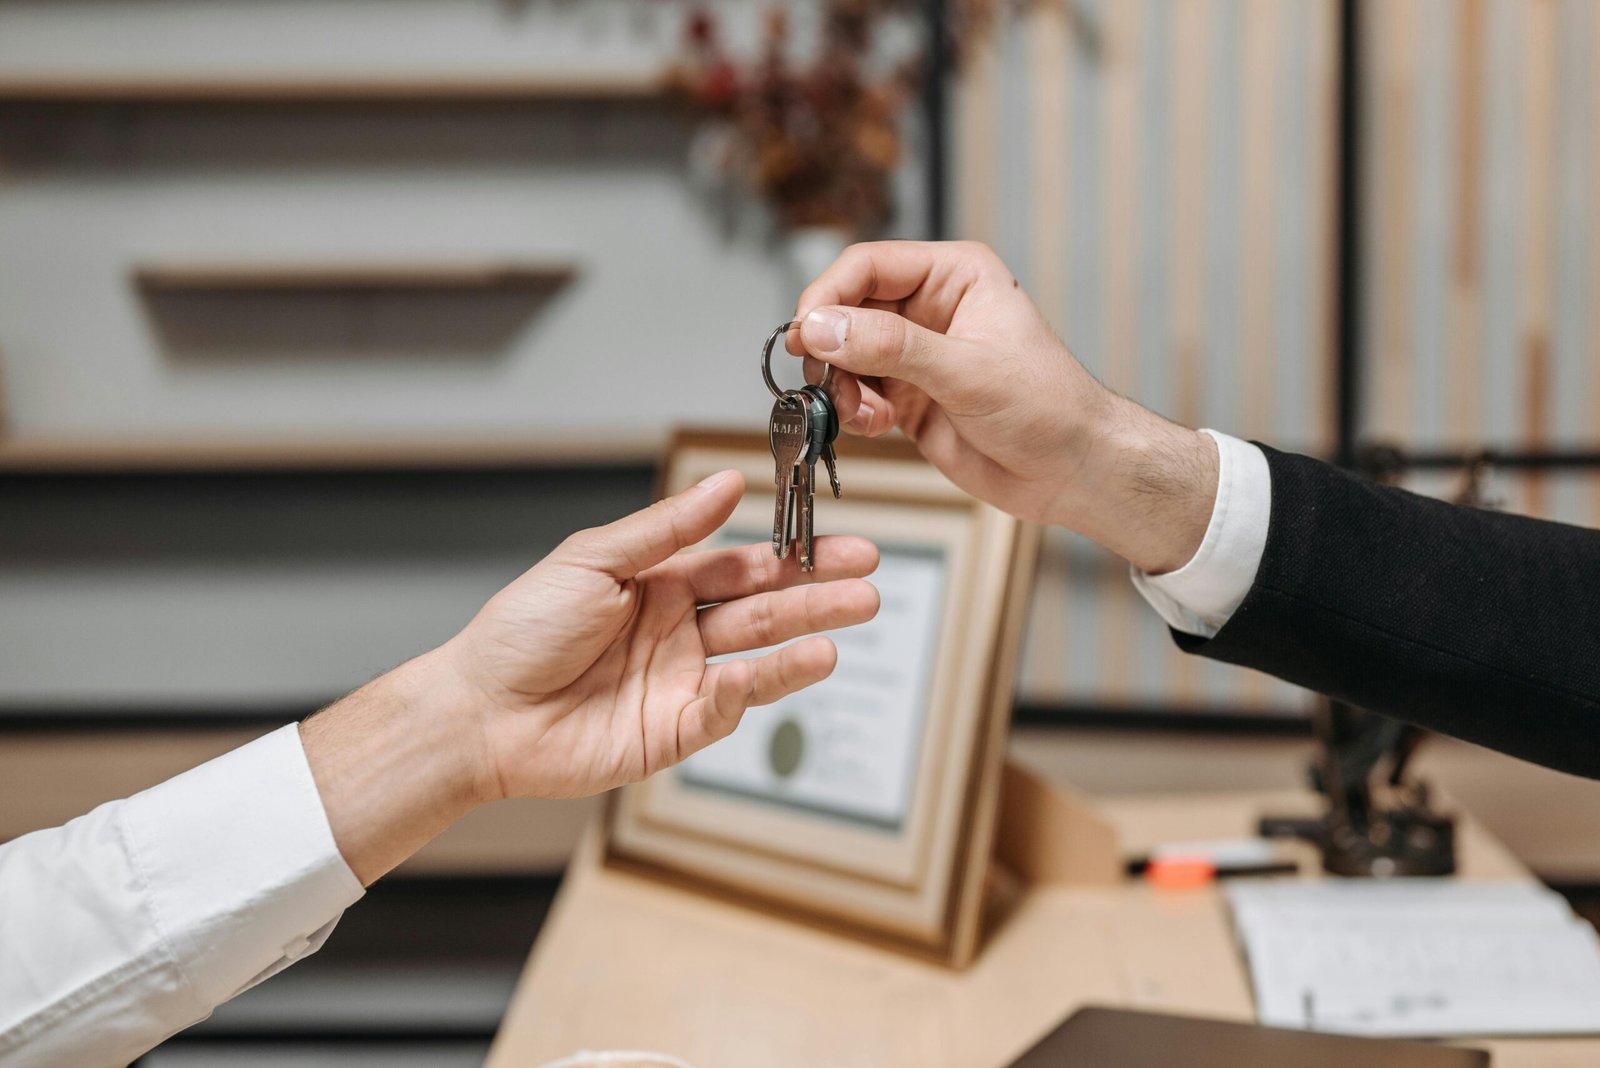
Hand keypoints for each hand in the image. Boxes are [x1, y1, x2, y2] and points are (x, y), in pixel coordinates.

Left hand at [302, 470, 878, 882]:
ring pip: (757, 658)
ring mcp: (679, 683)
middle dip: (817, 595)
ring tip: (851, 620)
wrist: (481, 711)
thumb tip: (726, 483)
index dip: (792, 556)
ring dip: (805, 640)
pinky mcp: (673, 732)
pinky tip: (788, 664)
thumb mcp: (594, 560)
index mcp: (661, 586)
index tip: (842, 544)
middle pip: (762, 610)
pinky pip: (727, 708)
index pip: (742, 567)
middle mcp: (678, 633)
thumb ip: (667, 529)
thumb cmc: (521, 630)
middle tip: (869, 582)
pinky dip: (758, 687)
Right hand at [790, 240, 1216, 574]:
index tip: (806, 332)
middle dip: (833, 349)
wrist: (1071, 471)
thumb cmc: (1049, 408)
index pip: (868, 266)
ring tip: (865, 414)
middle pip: (847, 310)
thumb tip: (824, 327)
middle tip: (827, 381)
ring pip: (846, 356)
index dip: (828, 295)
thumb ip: (891, 346)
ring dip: (842, 387)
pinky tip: (877, 425)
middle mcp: (929, 308)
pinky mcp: (907, 397)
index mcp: (954, 275)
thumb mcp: (967, 370)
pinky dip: (854, 411)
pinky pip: (857, 393)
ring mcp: (916, 355)